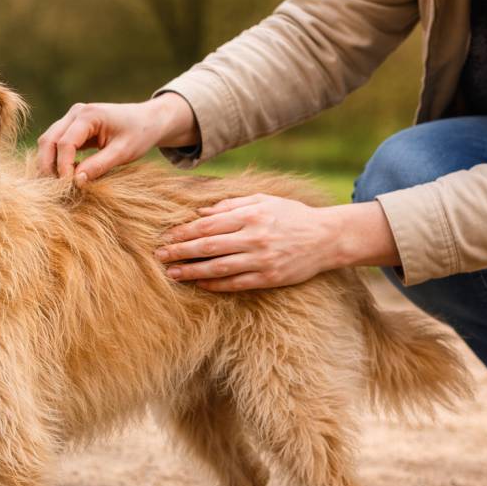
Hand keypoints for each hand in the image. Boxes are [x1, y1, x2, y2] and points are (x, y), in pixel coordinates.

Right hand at [35, 92, 198, 184]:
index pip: (65, 143)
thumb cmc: (139, 134)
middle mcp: (75, 113)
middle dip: (48, 166)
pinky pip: (55, 144)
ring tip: (58, 185)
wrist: (148, 120)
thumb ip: (99, 165)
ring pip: (47, 142)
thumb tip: (76, 181)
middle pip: (48, 140)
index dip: (63, 167)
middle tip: (56, 190)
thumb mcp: (123, 152)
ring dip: (48, 163)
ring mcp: (71, 118)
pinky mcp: (72, 127)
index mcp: (89, 115)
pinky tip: (64, 176)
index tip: (69, 186)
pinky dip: (55, 160)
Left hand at [156, 195, 399, 291]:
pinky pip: (236, 283)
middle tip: (159, 256)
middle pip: (208, 246)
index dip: (184, 232)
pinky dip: (215, 284)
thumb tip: (199, 213)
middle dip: (181, 252)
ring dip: (192, 271)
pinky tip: (199, 284)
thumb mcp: (263, 201)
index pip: (209, 225)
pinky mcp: (269, 278)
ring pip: (219, 267)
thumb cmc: (290, 215)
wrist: (327, 237)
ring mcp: (262, 260)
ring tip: (172, 274)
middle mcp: (255, 237)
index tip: (166, 237)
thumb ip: (230, 206)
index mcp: (251, 215)